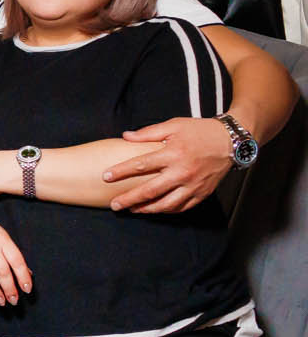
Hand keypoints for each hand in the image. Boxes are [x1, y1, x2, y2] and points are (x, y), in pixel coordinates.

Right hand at [0, 208, 31, 304]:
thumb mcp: (3, 237)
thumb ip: (13, 254)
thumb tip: (26, 272)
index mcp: (3, 241)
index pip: (17, 261)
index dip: (23, 276)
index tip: (26, 289)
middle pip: (2, 271)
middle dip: (9, 288)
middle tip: (13, 300)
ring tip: (0, 301)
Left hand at [104, 117, 234, 212]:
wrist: (232, 142)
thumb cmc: (200, 131)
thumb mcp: (174, 125)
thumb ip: (148, 133)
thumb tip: (125, 136)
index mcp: (173, 154)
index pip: (140, 165)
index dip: (121, 172)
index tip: (105, 177)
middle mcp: (182, 172)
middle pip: (150, 190)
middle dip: (129, 199)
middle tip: (114, 205)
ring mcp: (193, 185)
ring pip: (166, 204)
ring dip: (146, 209)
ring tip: (131, 210)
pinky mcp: (202, 193)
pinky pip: (181, 207)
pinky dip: (166, 210)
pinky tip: (154, 209)